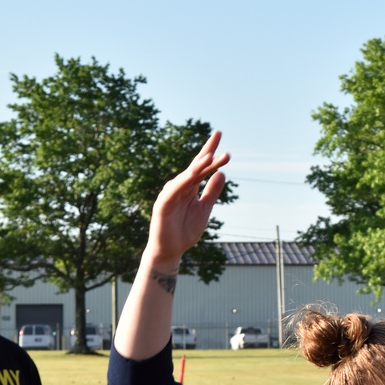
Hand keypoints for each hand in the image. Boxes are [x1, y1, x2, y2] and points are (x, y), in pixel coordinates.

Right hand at [146, 132, 229, 264]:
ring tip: (210, 156)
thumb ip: (212, 192)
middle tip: (219, 137)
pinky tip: (191, 175)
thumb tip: (222, 173)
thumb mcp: (204, 209)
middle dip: (207, 154)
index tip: (218, 134)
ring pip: (186, 177)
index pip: (201, 165)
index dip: (210, 150)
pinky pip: (173, 191)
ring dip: (197, 166)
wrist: (170, 251)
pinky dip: (182, 182)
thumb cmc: (185, 230)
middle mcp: (180, 186)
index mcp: (190, 187)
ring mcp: (171, 194)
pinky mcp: (163, 204)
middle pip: (195, 167)